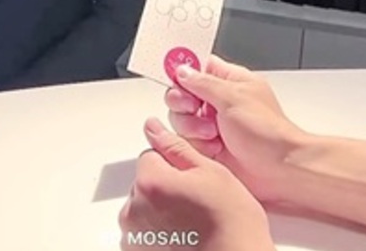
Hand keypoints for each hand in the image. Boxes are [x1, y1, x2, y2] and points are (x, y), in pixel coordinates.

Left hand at [119, 118, 273, 250]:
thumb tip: (152, 127)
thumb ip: (176, 147)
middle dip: (166, 187)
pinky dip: (159, 234)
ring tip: (193, 224)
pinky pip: (143, 234)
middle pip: (145, 183)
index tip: (193, 180)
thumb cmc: (231, 224)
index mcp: (150, 182)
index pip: (151, 156)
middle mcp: (134, 210)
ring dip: (161, 211)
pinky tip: (184, 239)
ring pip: (144, 209)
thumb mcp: (211, 173)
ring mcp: (134, 237)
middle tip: (198, 203)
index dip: (175, 165)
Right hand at [165, 56, 308, 203]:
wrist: (277, 169)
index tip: (175, 76)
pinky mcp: (207, 145)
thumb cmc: (268, 132)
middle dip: (183, 102)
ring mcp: (212, 124)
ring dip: (192, 126)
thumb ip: (203, 82)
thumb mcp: (233, 97)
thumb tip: (182, 71)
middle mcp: (219, 101)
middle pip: (181, 93)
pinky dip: (196, 143)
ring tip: (212, 133)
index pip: (198, 67)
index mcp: (230, 81)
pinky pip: (185, 139)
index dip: (183, 70)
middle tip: (194, 107)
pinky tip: (213, 147)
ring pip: (180, 118)